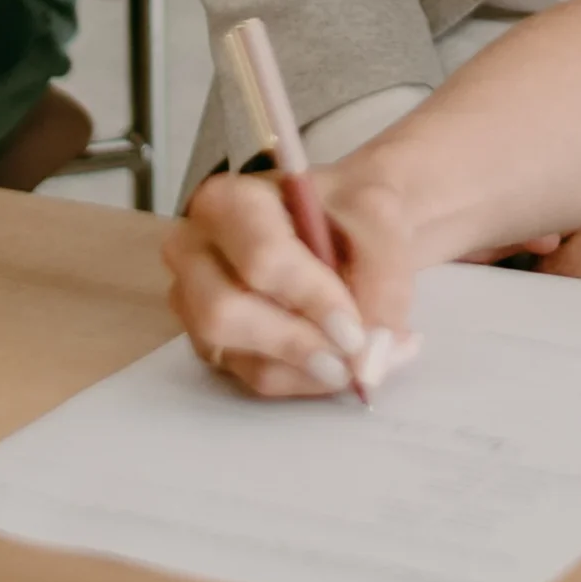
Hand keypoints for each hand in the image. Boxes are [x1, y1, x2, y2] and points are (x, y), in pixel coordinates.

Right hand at [162, 169, 418, 398]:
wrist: (355, 220)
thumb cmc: (356, 209)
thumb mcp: (383, 219)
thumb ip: (382, 283)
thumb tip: (371, 359)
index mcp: (230, 202)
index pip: (260, 258)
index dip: (309, 298)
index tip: (355, 328)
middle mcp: (197, 253)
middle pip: (224, 315)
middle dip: (298, 343)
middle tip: (357, 354)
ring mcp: (197, 304)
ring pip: (239, 355)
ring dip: (310, 370)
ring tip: (367, 358)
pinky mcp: (215, 344)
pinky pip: (258, 377)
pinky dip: (309, 379)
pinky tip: (348, 361)